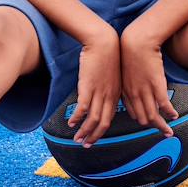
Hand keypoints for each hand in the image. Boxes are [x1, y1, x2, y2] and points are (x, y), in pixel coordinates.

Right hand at [67, 27, 120, 147]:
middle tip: (86, 145)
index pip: (110, 116)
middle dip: (95, 137)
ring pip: (94, 119)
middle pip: (104, 122)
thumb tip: (101, 94)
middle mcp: (109, 95)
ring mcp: (99, 91)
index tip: (94, 137)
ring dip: (85, 132)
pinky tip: (71, 123)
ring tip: (77, 139)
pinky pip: (83, 108)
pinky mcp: (88, 86)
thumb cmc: (107, 53)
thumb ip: (109, 85)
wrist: (103, 40)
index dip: (102, 130)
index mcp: (116, 92)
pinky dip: (78, 118)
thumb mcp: (112, 72)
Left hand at [120, 24, 178, 136]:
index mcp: (125, 90)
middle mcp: (134, 94)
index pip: (133, 112)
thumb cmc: (131, 50)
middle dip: (153, 127)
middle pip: (143, 118)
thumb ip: (130, 80)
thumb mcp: (126, 68)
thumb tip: (137, 85)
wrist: (137, 40)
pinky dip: (169, 113)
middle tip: (162, 129)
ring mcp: (145, 91)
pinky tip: (174, 115)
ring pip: (153, 117)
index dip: (142, 118)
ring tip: (169, 131)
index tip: (149, 122)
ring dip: (162, 126)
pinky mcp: (156, 85)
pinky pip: (163, 105)